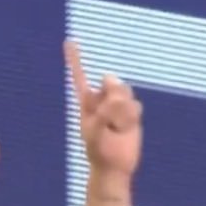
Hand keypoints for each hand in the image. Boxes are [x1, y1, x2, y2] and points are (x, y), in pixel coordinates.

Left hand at [65, 40, 142, 177]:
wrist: (114, 165)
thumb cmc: (99, 150)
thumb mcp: (96, 130)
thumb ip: (104, 108)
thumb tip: (115, 88)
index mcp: (87, 103)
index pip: (80, 78)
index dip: (75, 60)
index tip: (69, 40)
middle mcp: (102, 100)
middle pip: (112, 83)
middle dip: (114, 100)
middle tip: (108, 121)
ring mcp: (118, 105)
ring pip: (126, 93)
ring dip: (123, 112)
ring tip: (116, 128)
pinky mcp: (131, 112)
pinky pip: (136, 106)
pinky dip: (131, 118)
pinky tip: (126, 129)